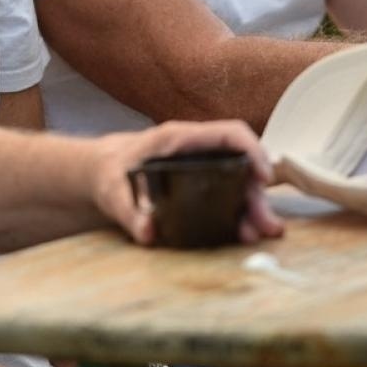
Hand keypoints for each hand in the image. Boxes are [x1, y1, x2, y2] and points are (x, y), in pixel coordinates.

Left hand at [95, 120, 282, 244]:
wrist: (100, 169)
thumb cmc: (108, 171)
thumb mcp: (112, 191)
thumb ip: (128, 211)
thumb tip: (147, 232)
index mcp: (179, 138)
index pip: (229, 133)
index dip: (253, 150)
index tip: (264, 178)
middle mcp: (196, 149)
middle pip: (239, 165)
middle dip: (257, 194)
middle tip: (267, 225)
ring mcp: (200, 166)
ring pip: (237, 182)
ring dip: (252, 207)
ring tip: (259, 233)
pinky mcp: (198, 182)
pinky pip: (226, 193)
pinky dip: (238, 212)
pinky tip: (242, 231)